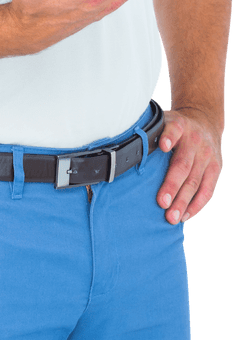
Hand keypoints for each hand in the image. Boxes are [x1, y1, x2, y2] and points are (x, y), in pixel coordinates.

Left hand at [157, 108, 222, 223]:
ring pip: (195, 181)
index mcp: (179, 125)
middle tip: (161, 203)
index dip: (168, 137)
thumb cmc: (175, 129)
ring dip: (183, 201)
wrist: (205, 122)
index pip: (174, 130)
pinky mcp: (215, 168)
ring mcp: (207, 155)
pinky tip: (184, 215)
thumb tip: (124, 152)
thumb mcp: (163, 122)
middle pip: (183, 165)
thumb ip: (149, 134)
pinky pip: (208, 190)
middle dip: (172, 185)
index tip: (162, 146)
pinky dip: (196, 205)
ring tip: (172, 218)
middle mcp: (194, 140)